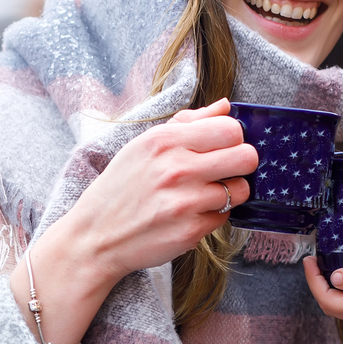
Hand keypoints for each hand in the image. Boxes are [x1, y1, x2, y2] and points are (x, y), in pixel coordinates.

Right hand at [12, 99, 257, 343]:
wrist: (96, 236)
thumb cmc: (122, 186)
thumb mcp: (144, 144)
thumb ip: (188, 122)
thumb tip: (226, 106)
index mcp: (165, 141)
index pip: (230, 129)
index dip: (233, 138)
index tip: (223, 147)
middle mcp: (176, 169)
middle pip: (246, 157)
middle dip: (242, 164)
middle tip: (226, 170)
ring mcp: (185, 202)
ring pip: (240, 190)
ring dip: (229, 193)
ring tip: (206, 194)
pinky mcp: (190, 231)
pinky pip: (225, 217)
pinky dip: (213, 215)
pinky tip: (191, 214)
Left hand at [304, 255, 342, 324]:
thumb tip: (334, 278)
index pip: (327, 298)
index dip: (313, 280)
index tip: (309, 260)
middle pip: (330, 304)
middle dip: (317, 284)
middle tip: (314, 263)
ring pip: (341, 303)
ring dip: (329, 287)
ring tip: (326, 267)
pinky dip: (342, 288)